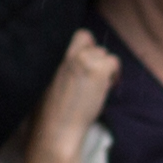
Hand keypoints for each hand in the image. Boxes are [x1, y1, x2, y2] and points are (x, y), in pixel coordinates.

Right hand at [31, 29, 118, 157]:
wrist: (57, 128)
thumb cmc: (49, 112)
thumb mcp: (49, 80)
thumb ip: (62, 66)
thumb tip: (79, 65)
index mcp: (55, 54)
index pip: (79, 35)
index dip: (85, 48)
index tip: (86, 63)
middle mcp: (69, 52)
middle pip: (92, 42)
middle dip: (94, 57)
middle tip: (92, 78)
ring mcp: (85, 59)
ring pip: (104, 53)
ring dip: (104, 67)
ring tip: (97, 86)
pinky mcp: (98, 70)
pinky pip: (114, 62)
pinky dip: (114, 74)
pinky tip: (106, 88)